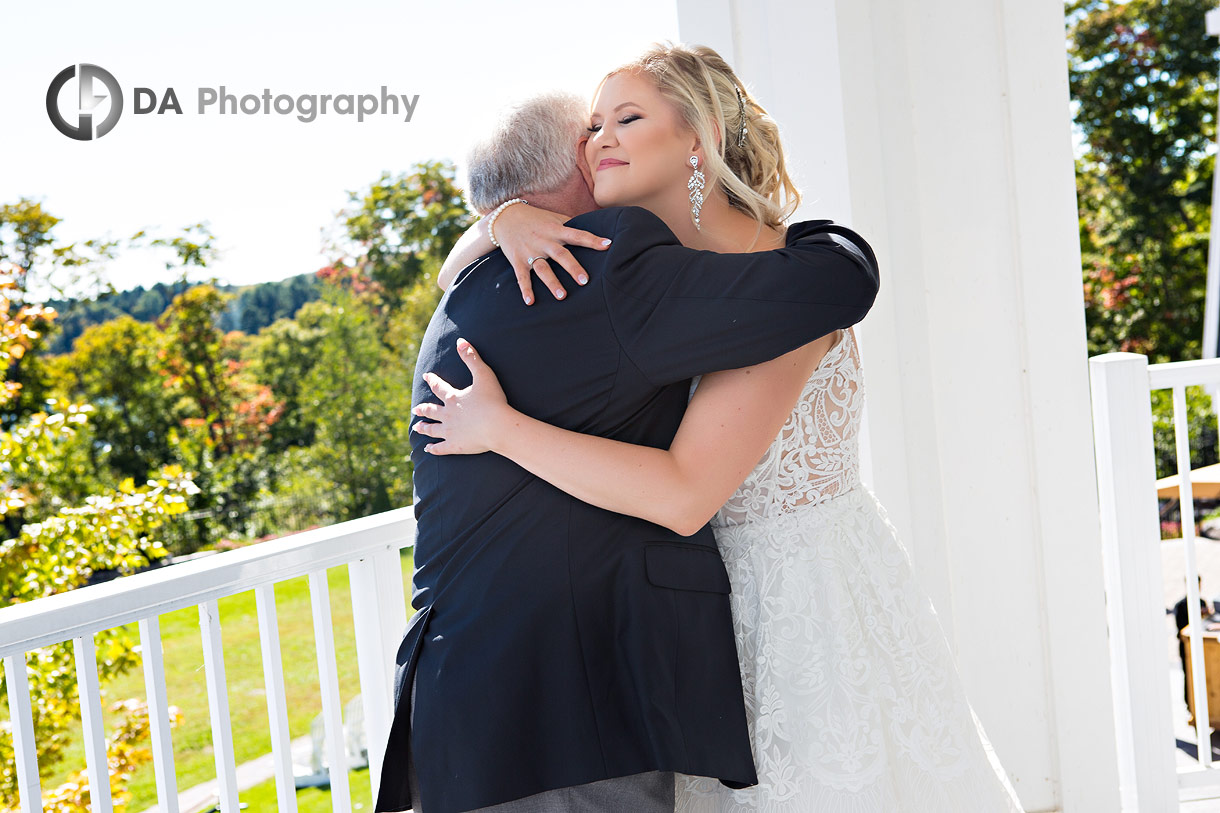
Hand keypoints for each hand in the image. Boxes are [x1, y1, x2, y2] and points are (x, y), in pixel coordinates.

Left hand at [411, 338, 512, 454]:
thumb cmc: (493, 401)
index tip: (426, 376)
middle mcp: (447, 415)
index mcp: (453, 398)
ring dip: (424, 428)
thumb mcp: (484, 375)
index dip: (432, 380)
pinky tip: (428, 449)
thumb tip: (460, 341)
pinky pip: (440, 448)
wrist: (498, 427)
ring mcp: (450, 432)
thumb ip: (472, 357)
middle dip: (423, 408)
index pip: (439, 387)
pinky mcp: (455, 446)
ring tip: (417, 427)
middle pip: (431, 410)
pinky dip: (433, 448)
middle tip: (415, 408)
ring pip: (432, 429)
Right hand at [493, 202, 610, 304]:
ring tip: (562, 296)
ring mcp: (530, 251)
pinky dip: (525, 289)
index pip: (578, 235)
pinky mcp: (517, 260)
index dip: (593, 240)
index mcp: (556, 230)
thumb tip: (595, 228)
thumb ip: (571, 225)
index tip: (608, 245)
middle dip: (572, 267)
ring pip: (543, 268)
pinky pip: (522, 277)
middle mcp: (544, 241)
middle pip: (561, 255)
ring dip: (552, 283)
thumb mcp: (553, 218)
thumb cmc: (535, 219)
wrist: (505, 216)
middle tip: (585, 281)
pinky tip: (530, 302)